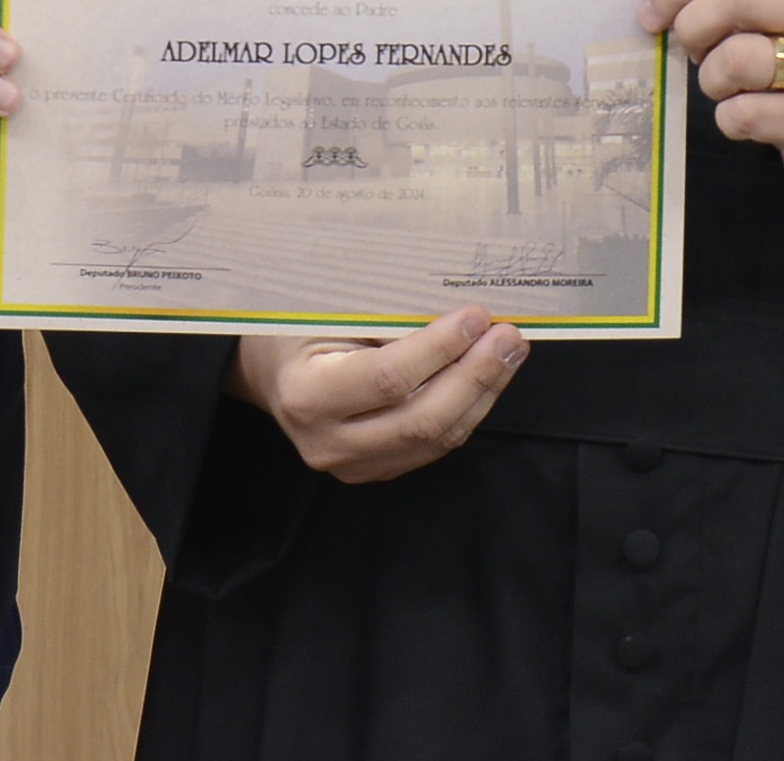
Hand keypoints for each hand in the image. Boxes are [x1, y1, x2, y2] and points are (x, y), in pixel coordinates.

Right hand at [228, 307, 529, 483]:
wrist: (273, 373)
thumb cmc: (300, 328)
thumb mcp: (329, 311)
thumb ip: (386, 318)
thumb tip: (462, 311)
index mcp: (308, 396)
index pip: (388, 379)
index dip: (439, 349)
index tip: (477, 316)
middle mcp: (328, 443)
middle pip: (420, 420)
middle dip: (475, 376)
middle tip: (510, 337)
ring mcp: (353, 466)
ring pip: (435, 439)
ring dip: (481, 393)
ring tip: (510, 352)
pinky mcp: (376, 470)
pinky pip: (433, 446)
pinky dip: (467, 409)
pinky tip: (487, 376)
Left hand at [641, 0, 783, 254]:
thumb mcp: (780, 13)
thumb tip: (656, 0)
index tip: (652, 15)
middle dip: (691, 29)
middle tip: (692, 54)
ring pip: (734, 58)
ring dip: (710, 80)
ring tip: (727, 89)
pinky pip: (744, 113)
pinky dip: (729, 120)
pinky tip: (747, 120)